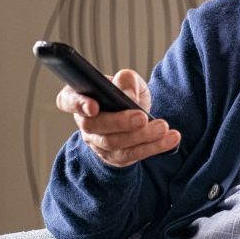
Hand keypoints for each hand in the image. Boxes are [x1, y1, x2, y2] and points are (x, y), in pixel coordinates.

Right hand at [56, 69, 179, 167]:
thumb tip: (128, 94)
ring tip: (163, 127)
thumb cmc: (126, 94)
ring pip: (115, 144)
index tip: (93, 106)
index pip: (68, 100)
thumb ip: (127, 81)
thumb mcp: (129, 81)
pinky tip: (171, 139)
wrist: (136, 117)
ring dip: (142, 136)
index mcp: (81, 97)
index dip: (77, 104)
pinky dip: (154, 147)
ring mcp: (98, 143)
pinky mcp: (115, 157)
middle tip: (142, 117)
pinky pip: (133, 155)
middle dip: (120, 122)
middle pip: (95, 126)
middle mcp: (85, 123)